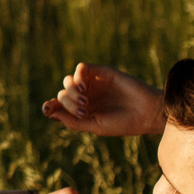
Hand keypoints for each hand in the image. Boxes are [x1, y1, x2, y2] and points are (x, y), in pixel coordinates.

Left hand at [42, 63, 165, 135]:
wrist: (147, 113)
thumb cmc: (123, 123)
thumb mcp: (95, 126)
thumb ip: (73, 121)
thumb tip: (50, 113)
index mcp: (82, 111)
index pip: (59, 105)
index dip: (49, 106)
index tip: (47, 109)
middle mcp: (86, 96)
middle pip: (62, 93)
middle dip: (67, 102)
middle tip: (84, 111)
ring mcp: (93, 84)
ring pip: (69, 80)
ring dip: (71, 91)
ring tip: (85, 102)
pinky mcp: (102, 72)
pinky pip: (82, 67)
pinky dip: (78, 75)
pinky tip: (83, 86)